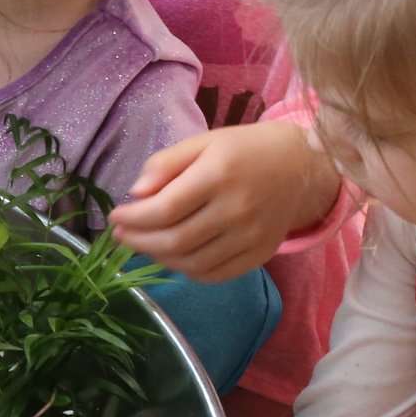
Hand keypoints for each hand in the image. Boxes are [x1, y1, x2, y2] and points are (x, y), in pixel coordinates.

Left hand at [108, 120, 340, 283]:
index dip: (133, 218)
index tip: (114, 217)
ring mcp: (251, 237)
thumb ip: (166, 163)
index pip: (165, 208)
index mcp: (219, 174)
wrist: (301, 166)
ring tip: (142, 245)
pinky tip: (172, 256)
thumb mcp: (203, 142)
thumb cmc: (244, 150)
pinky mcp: (260, 254)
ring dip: (158, 258)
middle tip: (120, 236)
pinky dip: (186, 271)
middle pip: (176, 240)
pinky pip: (215, 274)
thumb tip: (135, 193)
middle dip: (139, 241)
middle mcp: (237, 209)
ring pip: (192, 263)